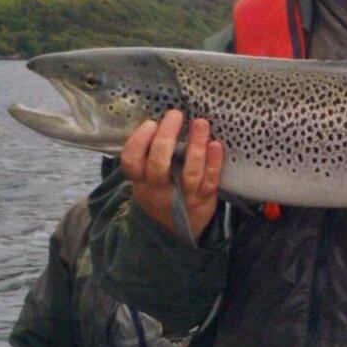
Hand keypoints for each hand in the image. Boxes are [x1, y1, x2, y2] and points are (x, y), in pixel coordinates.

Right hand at [120, 109, 222, 239]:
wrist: (176, 231)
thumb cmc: (161, 192)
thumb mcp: (145, 180)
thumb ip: (148, 156)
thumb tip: (158, 119)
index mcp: (140, 182)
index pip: (131, 162)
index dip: (138, 142)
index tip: (150, 123)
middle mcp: (159, 190)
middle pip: (159, 165)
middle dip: (166, 138)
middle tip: (175, 115)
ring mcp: (183, 196)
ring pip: (189, 173)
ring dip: (195, 146)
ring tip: (200, 123)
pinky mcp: (204, 199)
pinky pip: (210, 181)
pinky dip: (214, 162)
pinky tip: (216, 144)